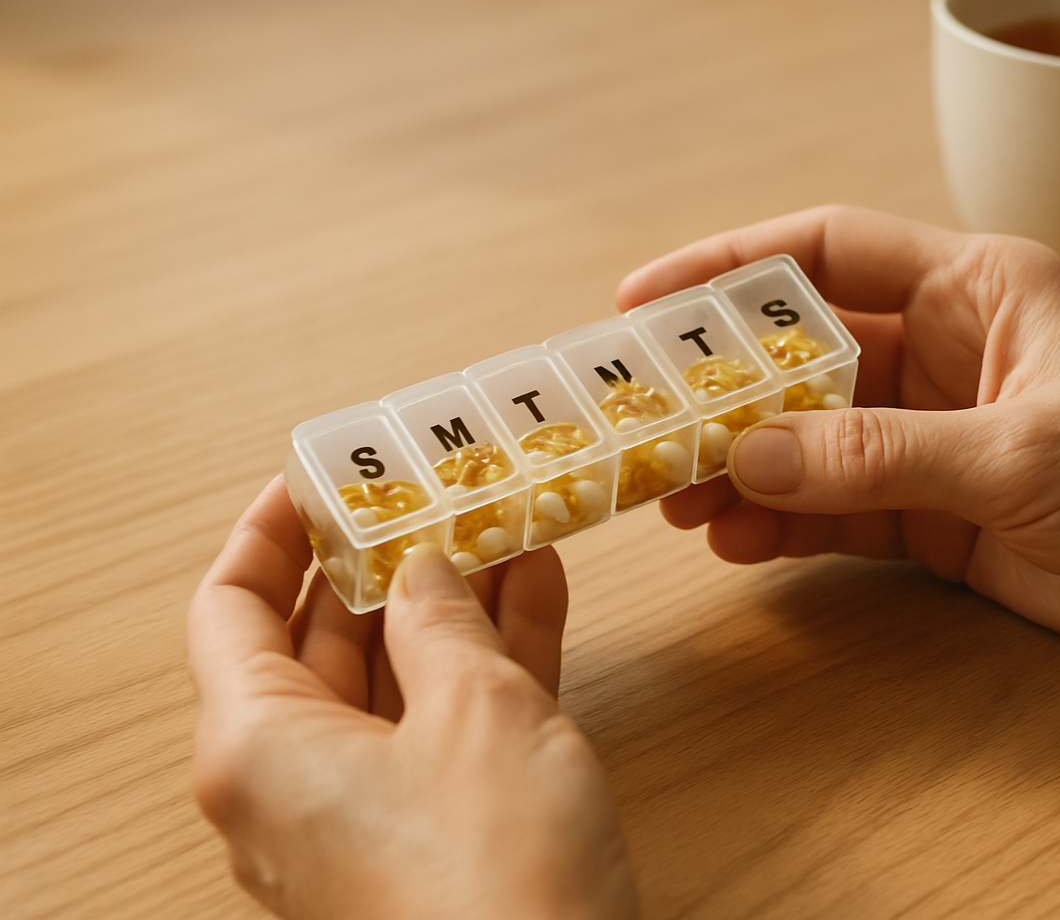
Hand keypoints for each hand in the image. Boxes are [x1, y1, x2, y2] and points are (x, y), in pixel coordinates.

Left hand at [187, 477, 638, 919]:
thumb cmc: (494, 878)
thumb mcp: (476, 710)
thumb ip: (446, 622)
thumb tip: (426, 570)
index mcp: (258, 746)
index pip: (229, 609)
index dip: (271, 533)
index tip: (317, 475)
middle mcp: (292, 784)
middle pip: (319, 642)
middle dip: (381, 561)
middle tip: (431, 488)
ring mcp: (365, 815)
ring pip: (397, 680)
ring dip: (450, 604)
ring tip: (502, 523)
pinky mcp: (432, 838)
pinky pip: (445, 727)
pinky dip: (486, 663)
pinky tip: (537, 594)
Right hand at [617, 206, 1059, 673]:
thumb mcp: (1022, 452)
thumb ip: (883, 454)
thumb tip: (751, 458)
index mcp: (977, 289)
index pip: (828, 253)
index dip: (731, 267)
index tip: (646, 301)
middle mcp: (946, 352)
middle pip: (803, 353)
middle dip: (722, 387)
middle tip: (642, 423)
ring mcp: (937, 436)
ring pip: (809, 439)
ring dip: (743, 466)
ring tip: (673, 500)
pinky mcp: (939, 513)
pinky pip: (839, 509)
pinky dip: (785, 525)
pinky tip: (736, 543)